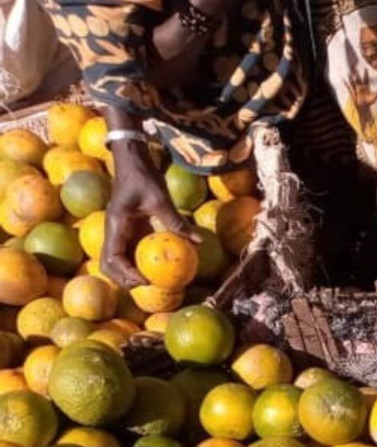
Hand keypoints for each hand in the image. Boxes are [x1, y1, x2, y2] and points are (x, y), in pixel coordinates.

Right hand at [103, 142, 200, 287]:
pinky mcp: (130, 229)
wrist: (133, 160)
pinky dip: (139, 262)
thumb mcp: (160, 198)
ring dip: (129, 273)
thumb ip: (176, 221)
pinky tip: (158, 267)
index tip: (144, 281)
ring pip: (118, 260)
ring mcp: (121, 231)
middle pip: (109, 264)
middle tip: (147, 286)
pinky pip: (131, 251)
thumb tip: (198, 240)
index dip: (126, 274)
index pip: (112, 258)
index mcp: (116, 225)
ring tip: (152, 281)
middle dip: (124, 279)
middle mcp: (114, 231)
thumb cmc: (143, 176)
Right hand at [345, 70, 370, 106]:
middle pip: (358, 79)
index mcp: (366, 87)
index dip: (366, 74)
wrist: (364, 108)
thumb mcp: (376, 96)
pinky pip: (348, 87)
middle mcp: (360, 87)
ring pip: (353, 82)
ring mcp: (356, 90)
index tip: (366, 68)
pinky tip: (343, 79)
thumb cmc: (370, 102)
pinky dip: (346, 83)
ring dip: (351, 78)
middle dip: (357, 74)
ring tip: (349, 73)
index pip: (366, 79)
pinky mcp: (353, 93)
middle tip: (355, 68)